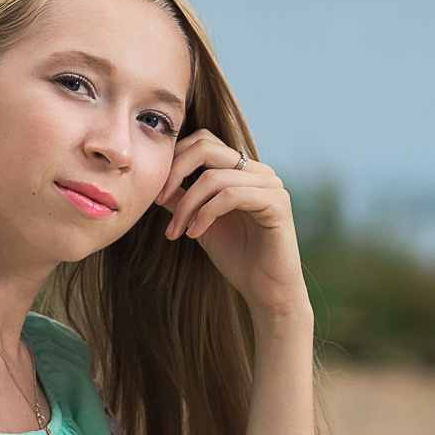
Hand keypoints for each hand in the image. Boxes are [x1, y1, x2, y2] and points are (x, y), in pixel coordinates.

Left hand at [155, 131, 309, 325]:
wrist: (266, 292)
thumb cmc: (238, 259)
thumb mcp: (200, 224)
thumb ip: (184, 200)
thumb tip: (158, 183)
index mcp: (243, 171)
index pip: (204, 142)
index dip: (175, 159)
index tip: (157, 192)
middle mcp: (259, 171)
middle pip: (206, 147)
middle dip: (175, 172)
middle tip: (158, 200)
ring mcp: (271, 185)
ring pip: (214, 176)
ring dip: (188, 204)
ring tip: (177, 230)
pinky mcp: (278, 203)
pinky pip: (231, 196)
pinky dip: (206, 214)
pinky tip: (195, 234)